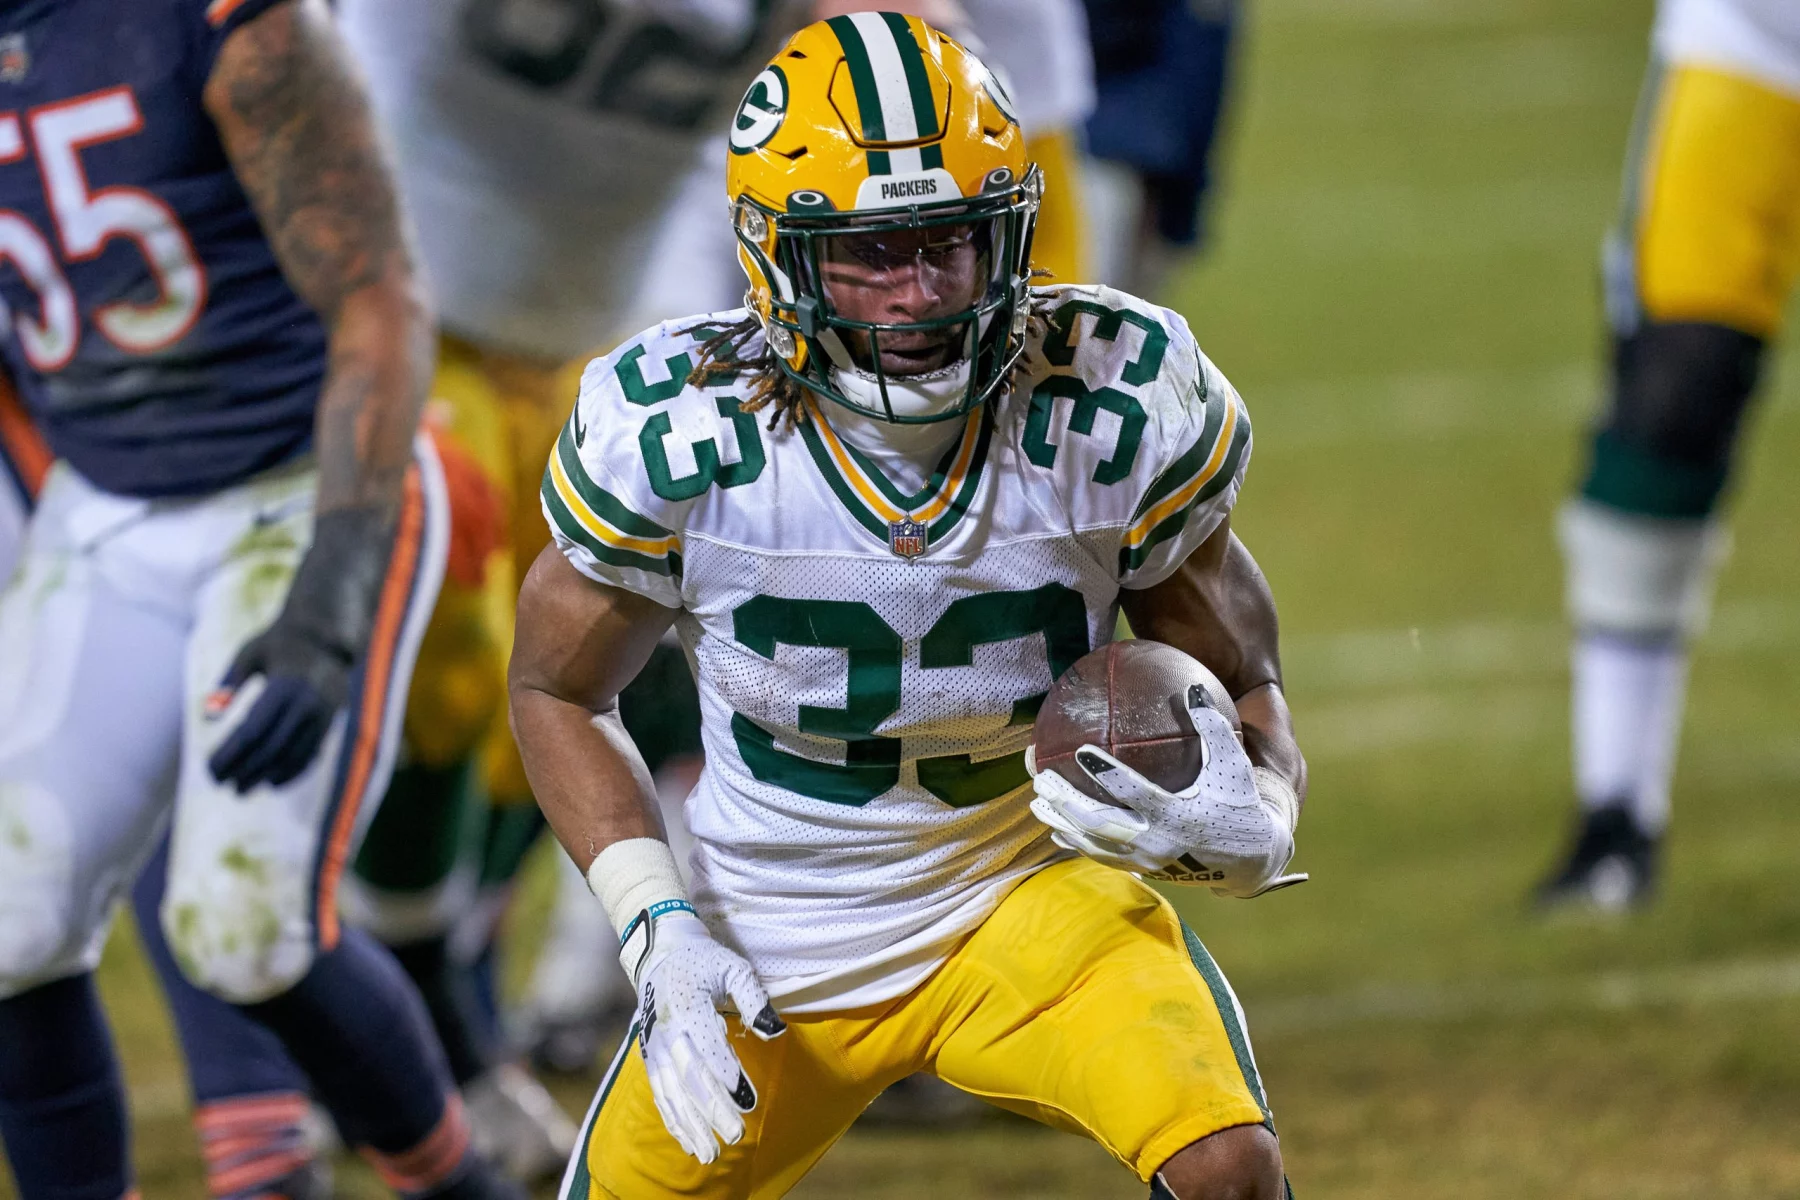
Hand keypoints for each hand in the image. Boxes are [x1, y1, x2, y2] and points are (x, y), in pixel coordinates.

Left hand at [206, 615, 352, 792]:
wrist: (329, 637)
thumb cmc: (280, 642)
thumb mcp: (250, 653)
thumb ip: (229, 684)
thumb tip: (207, 718)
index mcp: (283, 685)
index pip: (251, 731)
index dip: (230, 755)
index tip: (210, 770)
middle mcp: (305, 704)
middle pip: (270, 749)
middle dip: (244, 770)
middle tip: (221, 784)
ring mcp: (321, 716)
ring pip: (291, 757)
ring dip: (264, 777)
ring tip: (241, 789)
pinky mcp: (330, 723)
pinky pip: (311, 755)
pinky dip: (291, 773)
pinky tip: (272, 782)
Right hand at [622, 903, 785, 1163]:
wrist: (660, 953)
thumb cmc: (705, 961)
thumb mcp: (734, 967)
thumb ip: (754, 1000)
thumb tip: (776, 1032)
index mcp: (688, 1005)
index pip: (708, 1046)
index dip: (728, 1075)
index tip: (749, 1102)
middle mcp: (667, 1030)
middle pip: (690, 1076)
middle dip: (713, 1109)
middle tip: (737, 1135)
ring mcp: (655, 1046)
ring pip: (672, 1093)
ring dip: (691, 1125)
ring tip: (711, 1154)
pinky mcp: (650, 1057)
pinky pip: (660, 1094)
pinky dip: (674, 1121)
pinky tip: (690, 1143)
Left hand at [1028, 695, 1306, 897]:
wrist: (1250, 858)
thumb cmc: (1238, 799)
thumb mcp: (1232, 762)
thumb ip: (1212, 726)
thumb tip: (1192, 687)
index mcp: (1177, 814)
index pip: (1134, 794)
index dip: (1107, 774)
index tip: (1081, 752)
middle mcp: (1158, 841)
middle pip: (1100, 823)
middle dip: (1067, 802)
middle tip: (1041, 778)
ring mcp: (1148, 859)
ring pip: (1095, 844)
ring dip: (1063, 824)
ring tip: (1036, 803)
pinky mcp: (1144, 869)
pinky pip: (1103, 857)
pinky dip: (1078, 844)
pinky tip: (1056, 830)